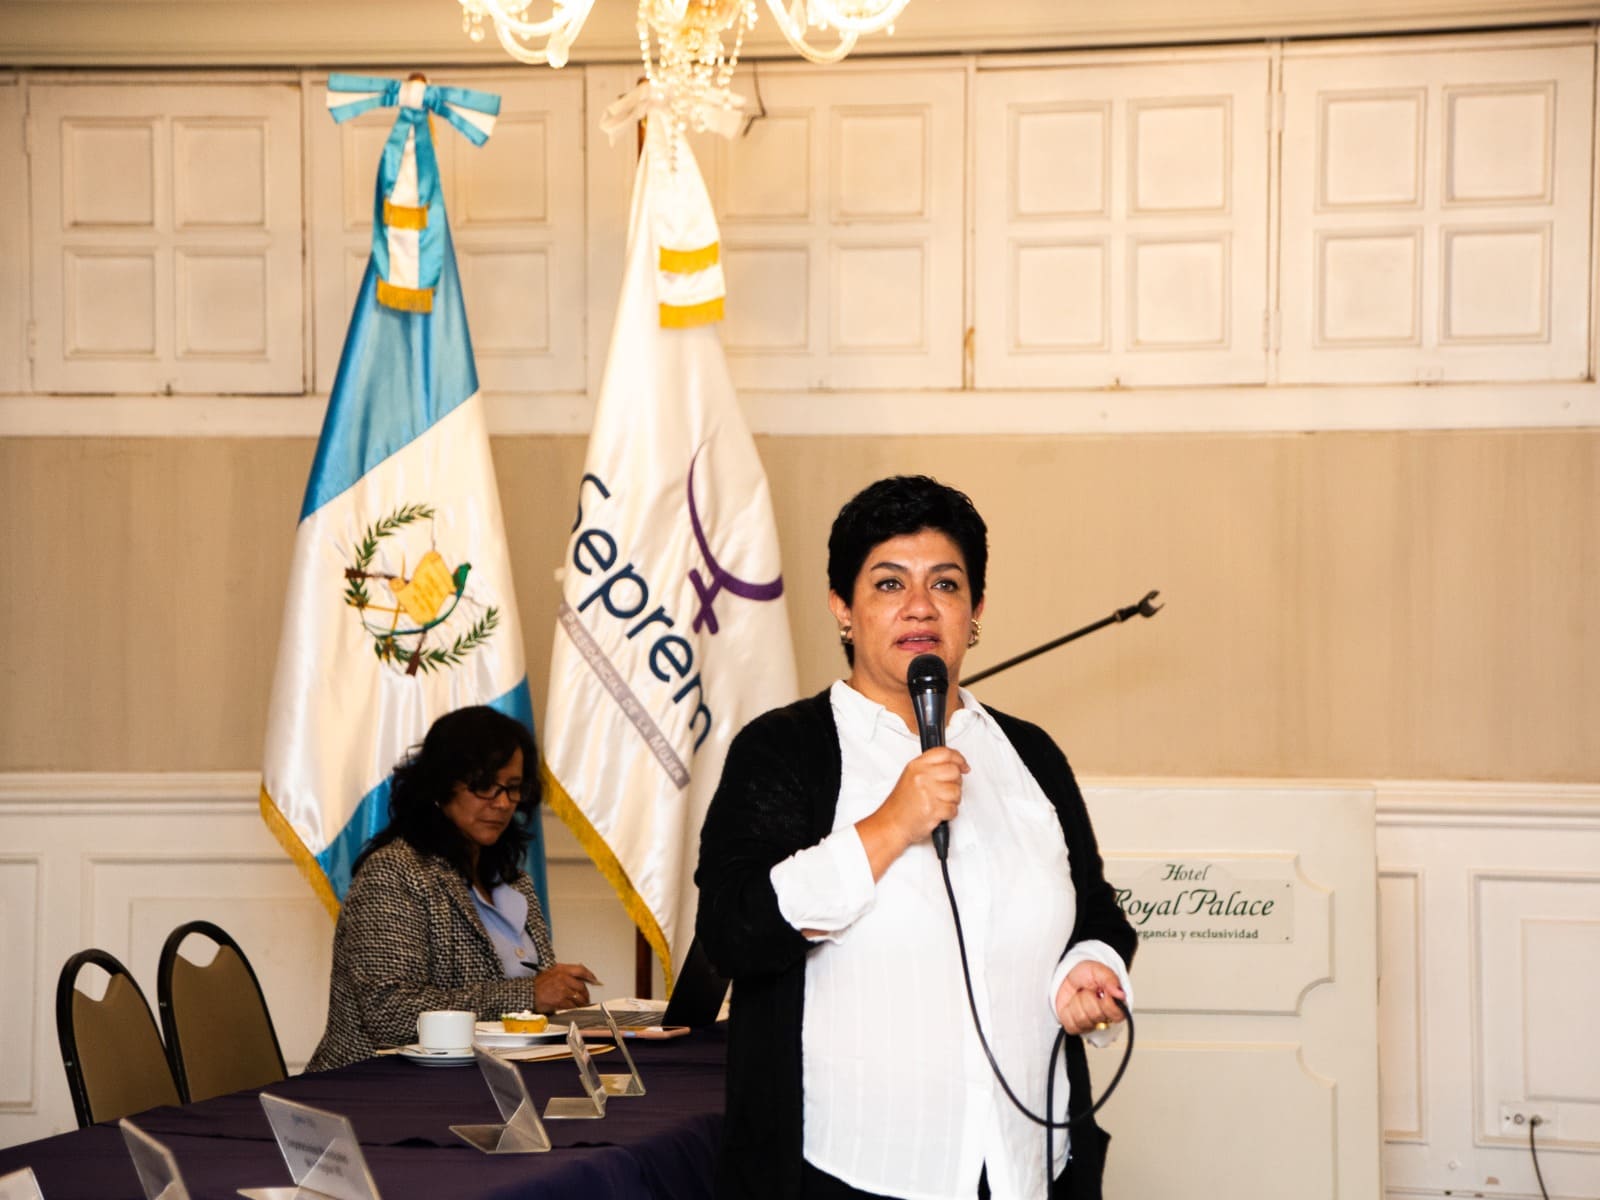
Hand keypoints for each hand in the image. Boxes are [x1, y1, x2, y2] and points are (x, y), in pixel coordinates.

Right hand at [532, 962, 601, 1011]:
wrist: (529, 993)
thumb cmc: (538, 984)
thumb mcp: (551, 972)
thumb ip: (564, 973)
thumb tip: (577, 977)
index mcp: (561, 969)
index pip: (581, 970)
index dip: (590, 975)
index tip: (595, 980)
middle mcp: (563, 978)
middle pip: (582, 986)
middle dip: (586, 993)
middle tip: (586, 997)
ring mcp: (562, 990)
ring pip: (579, 997)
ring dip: (582, 1002)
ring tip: (583, 1004)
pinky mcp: (560, 1000)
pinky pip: (572, 1005)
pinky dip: (575, 1008)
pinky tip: (576, 1008)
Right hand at [855, 746, 969, 878]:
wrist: (892, 824)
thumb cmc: (901, 804)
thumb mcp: (911, 777)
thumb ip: (930, 768)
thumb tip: (954, 764)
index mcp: (916, 766)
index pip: (944, 753)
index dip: (958, 758)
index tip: (963, 765)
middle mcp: (921, 777)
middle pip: (954, 771)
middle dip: (955, 782)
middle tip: (947, 789)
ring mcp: (928, 793)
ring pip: (957, 791)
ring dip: (952, 800)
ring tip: (940, 802)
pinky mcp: (933, 809)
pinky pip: (954, 808)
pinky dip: (949, 813)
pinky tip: (938, 812)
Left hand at [1054, 960, 1126, 1035]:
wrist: (1066, 975)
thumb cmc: (1084, 974)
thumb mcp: (1098, 970)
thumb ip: (1110, 980)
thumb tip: (1121, 995)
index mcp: (1114, 1004)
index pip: (1117, 1015)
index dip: (1108, 1003)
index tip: (1101, 990)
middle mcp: (1103, 1017)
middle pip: (1097, 1015)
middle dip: (1088, 997)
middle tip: (1087, 990)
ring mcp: (1089, 1023)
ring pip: (1083, 1019)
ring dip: (1077, 1003)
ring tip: (1079, 995)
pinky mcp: (1075, 1027)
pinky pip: (1072, 1025)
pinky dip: (1068, 1011)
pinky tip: (1071, 1004)